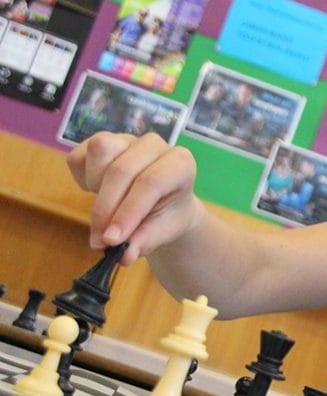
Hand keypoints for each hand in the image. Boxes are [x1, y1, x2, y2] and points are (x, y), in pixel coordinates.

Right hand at [66, 132, 204, 265]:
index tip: (112, 241)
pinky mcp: (101, 141)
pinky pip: (78, 158)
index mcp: (180, 162)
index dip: (128, 212)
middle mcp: (155, 145)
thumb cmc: (165, 214)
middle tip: (100, 241)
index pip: (150, 183)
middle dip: (106, 210)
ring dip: (95, 189)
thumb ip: (144, 241)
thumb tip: (123, 256)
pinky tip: (99, 193)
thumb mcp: (161, 231)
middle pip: (121, 171)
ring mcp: (127, 139)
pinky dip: (82, 180)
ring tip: (107, 210)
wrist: (160, 202)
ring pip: (99, 152)